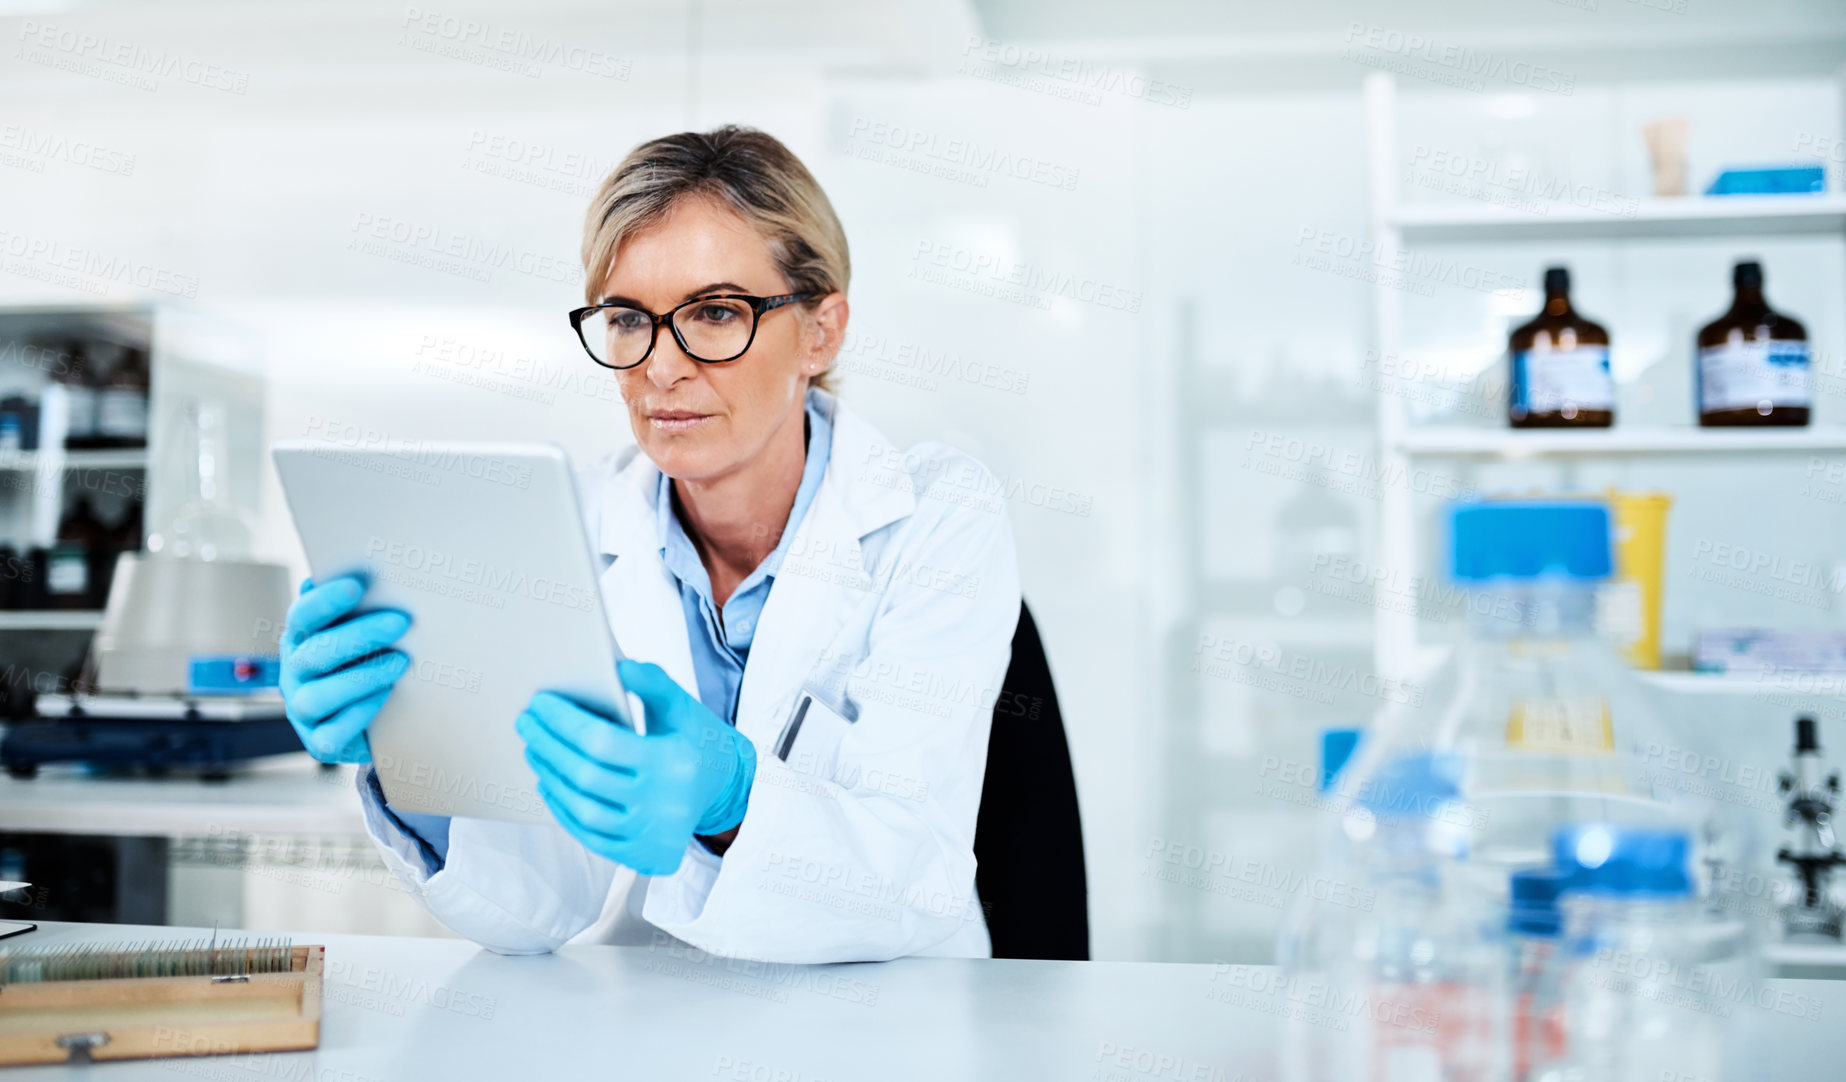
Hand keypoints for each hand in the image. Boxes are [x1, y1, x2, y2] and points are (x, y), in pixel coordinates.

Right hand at [279, 576, 411, 764]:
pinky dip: (359, 714)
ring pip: (317, 696)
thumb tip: (351, 574)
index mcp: (300, 641)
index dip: (325, 602)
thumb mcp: (358, 636)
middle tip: (400, 622)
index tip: (357, 585)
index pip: (302, 618)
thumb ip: (355, 609)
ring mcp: (303, 711)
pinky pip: (331, 733)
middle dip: (358, 636)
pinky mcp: (320, 742)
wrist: (374, 720)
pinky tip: (386, 695)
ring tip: (401, 662)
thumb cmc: (365, 664)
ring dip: (361, 677)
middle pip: (314, 653)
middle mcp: (294, 675)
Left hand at [516, 659, 755, 875]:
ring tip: (534, 750)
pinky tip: (550, 784)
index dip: (564, 721)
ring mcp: (651, 835)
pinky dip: (564, 810)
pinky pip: (590, 836)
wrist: (725, 789)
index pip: (602, 742)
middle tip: (526, 723)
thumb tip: (616, 666)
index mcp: (672, 762)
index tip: (540, 702)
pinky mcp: (643, 854)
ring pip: (582, 810)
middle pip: (585, 776)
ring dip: (550, 777)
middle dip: (547, 745)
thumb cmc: (696, 740)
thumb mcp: (682, 706)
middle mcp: (662, 804)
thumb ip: (652, 682)